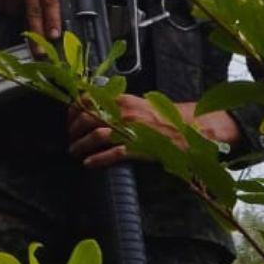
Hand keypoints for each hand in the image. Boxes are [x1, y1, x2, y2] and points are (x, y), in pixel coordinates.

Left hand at [67, 94, 241, 168]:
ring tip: (74, 151)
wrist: (193, 128)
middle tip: (70, 137)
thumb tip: (102, 108)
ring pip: (96, 136)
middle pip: (88, 118)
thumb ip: (123, 105)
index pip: (90, 99)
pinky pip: (112, 154)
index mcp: (126, 100)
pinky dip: (97, 160)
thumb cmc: (169, 117)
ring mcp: (131, 130)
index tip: (70, 117)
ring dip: (80, 145)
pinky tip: (89, 164)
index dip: (75, 109)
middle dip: (73, 129)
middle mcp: (125, 113)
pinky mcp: (139, 148)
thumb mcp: (144, 104)